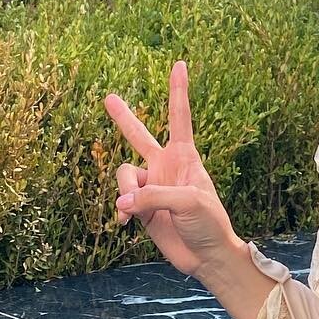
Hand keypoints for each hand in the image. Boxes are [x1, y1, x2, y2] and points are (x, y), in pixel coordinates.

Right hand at [104, 60, 242, 276]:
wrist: (206, 255)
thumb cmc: (208, 222)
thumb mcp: (188, 202)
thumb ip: (153, 196)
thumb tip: (122, 201)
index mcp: (184, 156)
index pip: (179, 116)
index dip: (178, 89)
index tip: (179, 63)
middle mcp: (164, 166)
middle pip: (139, 135)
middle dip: (123, 117)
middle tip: (109, 96)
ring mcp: (151, 186)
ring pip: (123, 175)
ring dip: (126, 191)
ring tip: (136, 211)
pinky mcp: (141, 208)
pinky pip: (121, 199)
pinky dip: (121, 209)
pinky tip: (126, 221)